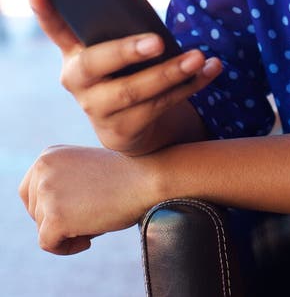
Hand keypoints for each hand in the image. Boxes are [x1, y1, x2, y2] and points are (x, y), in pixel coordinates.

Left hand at [19, 145, 154, 254]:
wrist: (145, 177)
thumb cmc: (123, 175)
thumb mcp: (82, 169)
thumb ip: (61, 181)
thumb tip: (48, 212)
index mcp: (48, 155)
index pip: (29, 191)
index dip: (46, 207)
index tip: (70, 212)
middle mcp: (42, 169)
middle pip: (34, 211)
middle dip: (58, 220)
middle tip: (87, 218)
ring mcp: (47, 192)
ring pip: (42, 228)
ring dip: (66, 232)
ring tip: (93, 222)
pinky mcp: (55, 216)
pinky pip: (48, 244)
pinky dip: (66, 248)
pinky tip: (89, 239)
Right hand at [30, 0, 222, 153]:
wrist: (134, 124)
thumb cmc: (127, 72)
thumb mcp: (118, 50)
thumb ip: (118, 27)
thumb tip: (129, 3)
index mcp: (74, 55)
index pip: (56, 29)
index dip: (45, 12)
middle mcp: (78, 84)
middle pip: (97, 64)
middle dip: (127, 51)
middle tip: (158, 40)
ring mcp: (98, 111)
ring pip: (135, 91)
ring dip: (171, 73)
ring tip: (198, 57)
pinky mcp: (124, 132)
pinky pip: (160, 106)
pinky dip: (190, 86)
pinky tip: (211, 69)